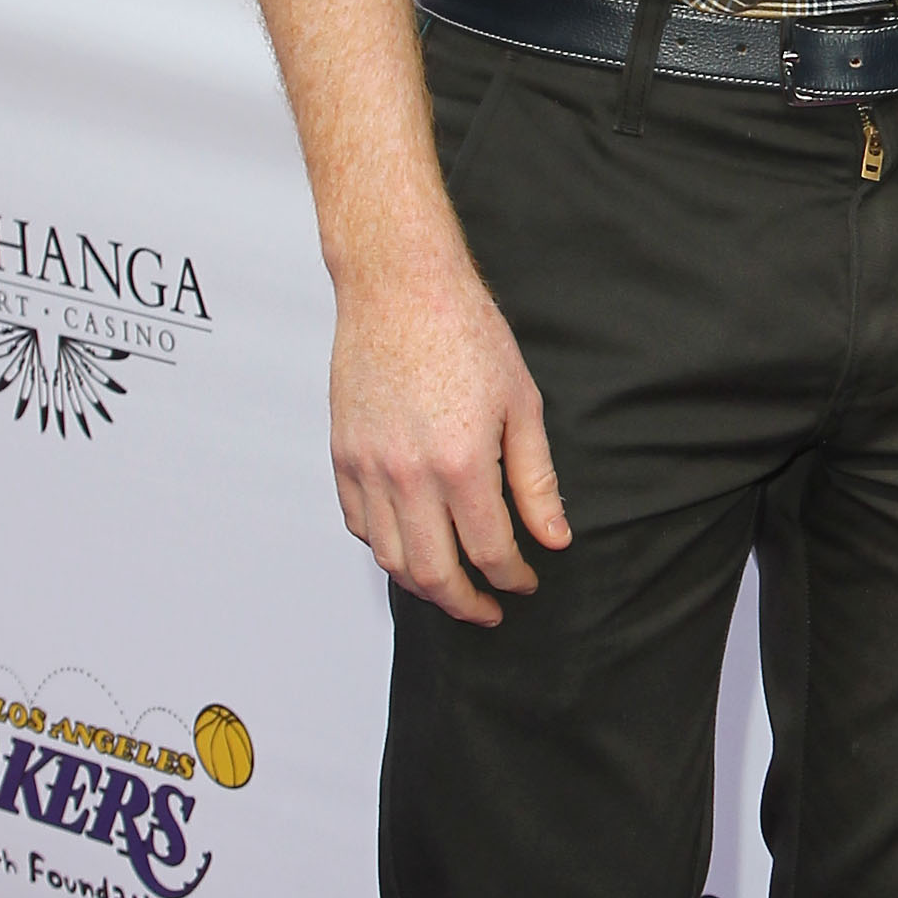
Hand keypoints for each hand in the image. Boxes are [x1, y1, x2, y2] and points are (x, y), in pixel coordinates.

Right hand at [329, 238, 570, 625]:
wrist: (400, 287)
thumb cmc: (465, 331)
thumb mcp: (522, 403)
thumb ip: (535, 480)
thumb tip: (553, 536)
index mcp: (462, 463)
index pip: (490, 550)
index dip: (514, 578)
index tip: (527, 581)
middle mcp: (409, 475)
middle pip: (434, 573)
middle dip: (467, 603)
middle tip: (490, 609)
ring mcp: (369, 469)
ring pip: (390, 558)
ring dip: (423, 585)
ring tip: (452, 587)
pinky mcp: (343, 456)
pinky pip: (358, 524)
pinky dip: (384, 547)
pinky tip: (410, 544)